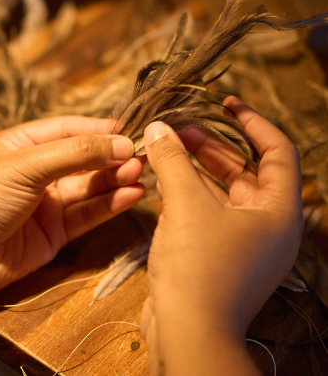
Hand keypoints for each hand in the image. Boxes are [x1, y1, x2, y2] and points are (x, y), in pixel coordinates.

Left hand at [0, 116, 144, 303]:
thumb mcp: (25, 166)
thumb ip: (74, 154)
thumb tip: (120, 143)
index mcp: (22, 145)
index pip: (68, 129)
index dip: (98, 129)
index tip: (128, 131)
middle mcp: (37, 171)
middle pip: (82, 158)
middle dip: (110, 156)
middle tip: (140, 156)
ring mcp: (47, 203)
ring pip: (89, 186)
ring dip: (115, 179)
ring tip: (140, 173)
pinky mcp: (55, 232)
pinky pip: (88, 214)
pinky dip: (110, 204)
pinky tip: (131, 195)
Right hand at [140, 97, 302, 374]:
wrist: (187, 333)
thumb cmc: (199, 266)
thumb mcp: (186, 204)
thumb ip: (172, 161)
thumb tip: (158, 127)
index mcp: (278, 211)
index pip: (277, 151)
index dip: (252, 121)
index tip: (225, 102)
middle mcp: (266, 225)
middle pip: (243, 170)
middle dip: (210, 145)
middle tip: (177, 128)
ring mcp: (241, 241)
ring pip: (220, 191)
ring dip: (193, 168)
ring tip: (164, 148)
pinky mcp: (217, 254)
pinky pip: (205, 211)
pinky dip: (186, 193)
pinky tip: (160, 179)